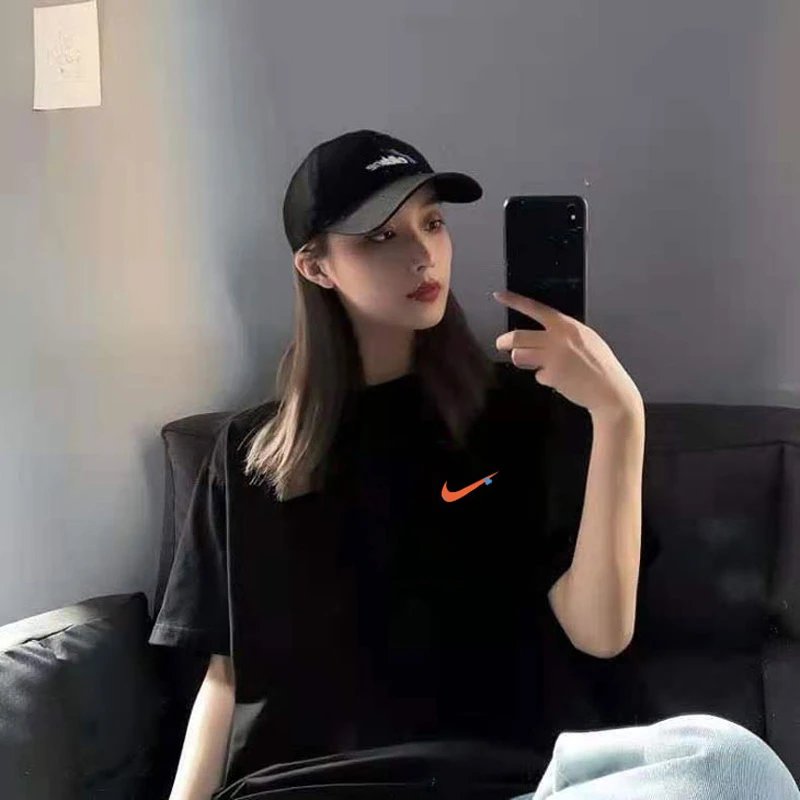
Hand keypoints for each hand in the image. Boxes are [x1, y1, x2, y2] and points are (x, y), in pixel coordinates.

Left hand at [492, 289, 642, 417]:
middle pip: (518, 336)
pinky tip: (560, 380)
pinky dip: (545, 378)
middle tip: (501, 344)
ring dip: (522, 360)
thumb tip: (543, 336)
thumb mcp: (586, 338)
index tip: (498, 296)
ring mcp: (553, 357)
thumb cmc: (600, 364)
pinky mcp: (551, 375)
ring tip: (533, 363)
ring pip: (519, 356)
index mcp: (566, 325)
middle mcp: (557, 338)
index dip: (514, 301)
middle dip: (504, 342)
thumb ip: (563, 334)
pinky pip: (538, 375)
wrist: (610, 390)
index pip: (535, 308)